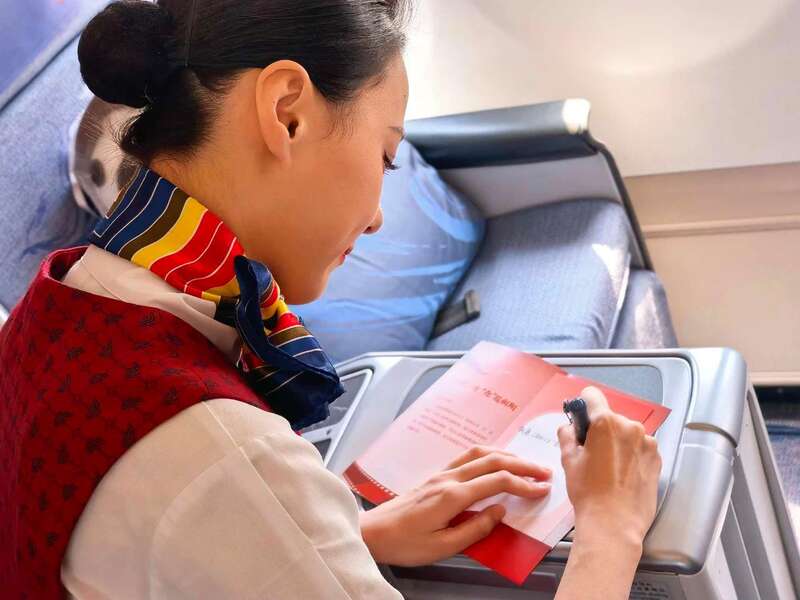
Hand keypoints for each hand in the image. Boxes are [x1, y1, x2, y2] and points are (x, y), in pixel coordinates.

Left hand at [359, 446, 551, 565]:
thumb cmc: (404, 543)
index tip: (542, 490)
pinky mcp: (435, 475)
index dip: (523, 485)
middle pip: (492, 461)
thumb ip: (475, 529)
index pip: (497, 482)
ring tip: (525, 463)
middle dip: (522, 465)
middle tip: (544, 472)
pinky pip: (467, 456)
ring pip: (479, 453)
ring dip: (506, 455)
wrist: (373, 532)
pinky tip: (495, 459)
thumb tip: (500, 511)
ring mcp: (441, 474)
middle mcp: (448, 478)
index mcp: (452, 496)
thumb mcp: (442, 547)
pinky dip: (488, 454)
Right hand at [558, 386, 661, 550]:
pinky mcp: (657, 458)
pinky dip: (630, 454)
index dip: (583, 405)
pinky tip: (621, 474)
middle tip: (591, 454)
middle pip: (610, 417)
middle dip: (600, 430)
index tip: (581, 420)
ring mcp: (646, 442)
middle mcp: (629, 427)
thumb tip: (570, 427)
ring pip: (626, 432)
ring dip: (617, 442)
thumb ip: (567, 434)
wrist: (614, 523)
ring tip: (608, 468)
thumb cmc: (589, 493)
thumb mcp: (568, 460)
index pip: (592, 395)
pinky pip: (640, 447)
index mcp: (605, 423)